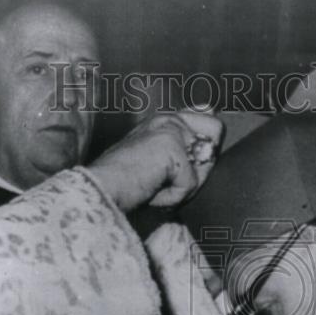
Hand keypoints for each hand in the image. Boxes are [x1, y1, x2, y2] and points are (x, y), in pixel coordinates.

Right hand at [87, 111, 222, 212]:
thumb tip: (213, 116)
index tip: (174, 168)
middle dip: (197, 170)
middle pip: (215, 137)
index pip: (210, 123)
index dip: (205, 150)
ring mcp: (171, 129)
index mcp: (166, 121)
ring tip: (154, 186)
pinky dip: (171, 198)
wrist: (100, 192)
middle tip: (162, 179)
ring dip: (182, 187)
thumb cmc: (125, 187)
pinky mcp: (172, 147)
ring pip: (203, 167)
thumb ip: (190, 152)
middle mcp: (170, 118)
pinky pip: (189, 186)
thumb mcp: (162, 169)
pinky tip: (149, 192)